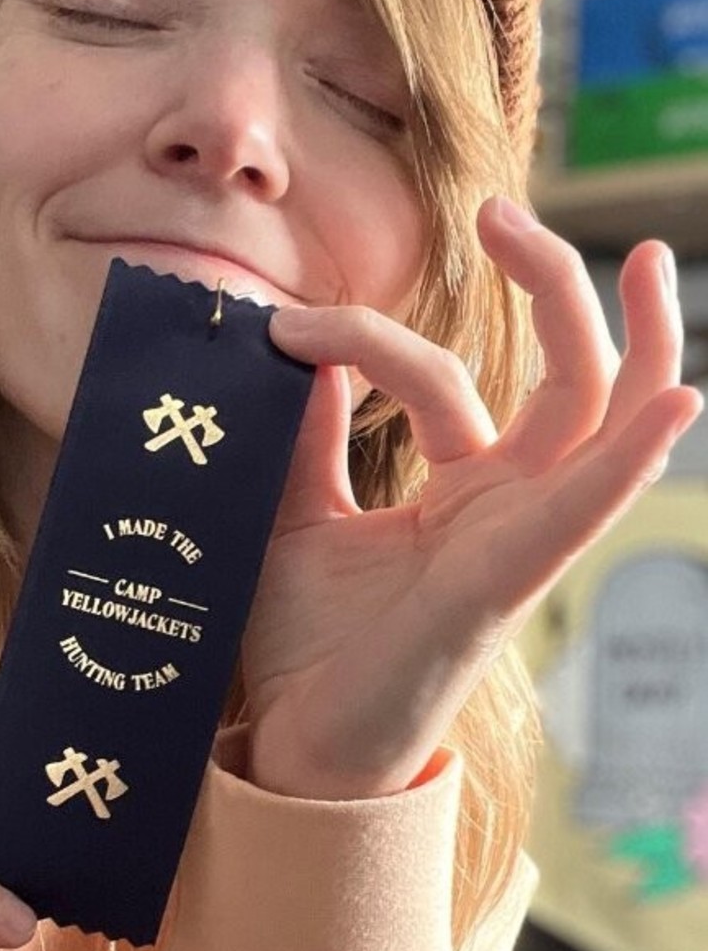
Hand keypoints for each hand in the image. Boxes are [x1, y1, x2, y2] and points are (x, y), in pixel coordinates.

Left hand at [244, 196, 702, 800]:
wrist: (290, 741)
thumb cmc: (302, 638)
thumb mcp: (292, 511)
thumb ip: (307, 434)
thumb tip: (303, 349)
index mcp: (462, 489)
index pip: (445, 376)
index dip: (368, 336)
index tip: (282, 326)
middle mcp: (506, 507)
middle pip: (571, 378)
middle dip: (551, 286)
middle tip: (498, 209)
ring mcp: (518, 543)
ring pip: (606, 425)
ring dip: (632, 340)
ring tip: (649, 256)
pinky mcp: (507, 585)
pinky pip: (587, 511)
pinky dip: (634, 457)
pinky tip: (679, 398)